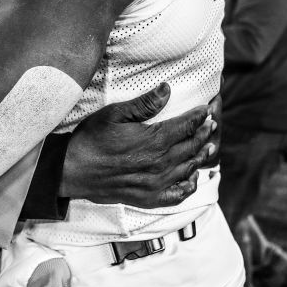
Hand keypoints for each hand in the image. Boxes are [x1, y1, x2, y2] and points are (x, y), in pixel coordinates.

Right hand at [60, 83, 216, 208]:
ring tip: (208, 146)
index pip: (186, 126)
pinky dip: (188, 185)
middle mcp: (160, 164)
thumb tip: (167, 89)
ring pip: (188, 169)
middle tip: (213, 123)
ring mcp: (156, 183)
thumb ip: (144, 104)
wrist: (73, 171)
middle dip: (204, 133)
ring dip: (201, 156)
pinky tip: (191, 178)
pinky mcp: (149, 198)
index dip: (200, 116)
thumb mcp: (115, 114)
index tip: (208, 109)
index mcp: (154, 140)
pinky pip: (177, 194)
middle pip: (191, 146)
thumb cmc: (91, 139)